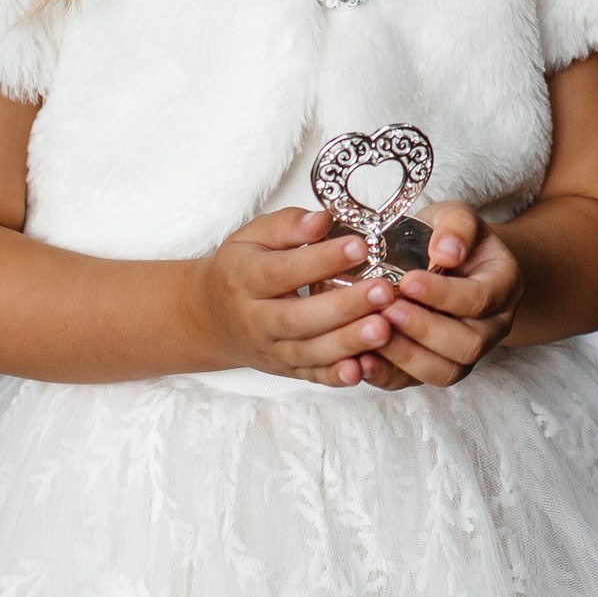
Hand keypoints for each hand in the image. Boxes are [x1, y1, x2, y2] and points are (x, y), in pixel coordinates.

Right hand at [197, 208, 397, 385]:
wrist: (213, 318)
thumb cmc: (241, 269)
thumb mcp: (252, 236)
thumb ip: (288, 225)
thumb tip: (322, 219)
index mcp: (244, 279)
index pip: (283, 271)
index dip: (321, 260)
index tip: (360, 246)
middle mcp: (255, 319)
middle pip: (298, 318)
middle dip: (343, 307)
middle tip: (383, 291)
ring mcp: (271, 349)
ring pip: (309, 352)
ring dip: (348, 343)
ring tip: (384, 328)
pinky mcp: (287, 370)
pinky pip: (312, 377)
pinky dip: (337, 377)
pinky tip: (364, 368)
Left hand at [360, 202, 520, 388]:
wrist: (446, 262)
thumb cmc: (448, 238)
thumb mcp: (455, 217)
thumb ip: (455, 226)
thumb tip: (446, 252)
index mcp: (502, 286)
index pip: (479, 299)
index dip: (443, 294)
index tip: (407, 280)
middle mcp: (491, 327)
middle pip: (468, 345)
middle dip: (424, 330)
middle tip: (387, 309)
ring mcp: (465, 353)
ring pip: (445, 372)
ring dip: (405, 356)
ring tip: (371, 332)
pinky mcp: (433, 368)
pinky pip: (414, 383)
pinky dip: (386, 375)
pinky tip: (358, 359)